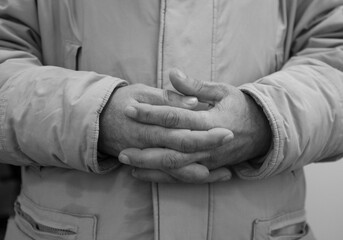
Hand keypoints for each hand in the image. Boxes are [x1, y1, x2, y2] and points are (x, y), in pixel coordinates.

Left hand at [119, 69, 271, 181]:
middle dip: (145, 148)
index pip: (175, 117)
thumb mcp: (223, 91)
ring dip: (149, 165)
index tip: (130, 108)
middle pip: (171, 147)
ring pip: (175, 166)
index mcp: (211, 120)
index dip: (151, 113)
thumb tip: (172, 73)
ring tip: (125, 161)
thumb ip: (196, 86)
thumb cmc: (240, 108)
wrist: (263, 132)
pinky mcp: (208, 169)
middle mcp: (208, 144)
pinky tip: (141, 174)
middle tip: (120, 146)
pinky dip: (161, 177)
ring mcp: (208, 160)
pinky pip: (182, 176)